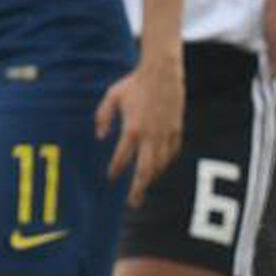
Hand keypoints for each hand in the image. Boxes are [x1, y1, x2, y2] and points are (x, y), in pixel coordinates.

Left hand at [95, 53, 184, 204]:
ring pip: (160, 165)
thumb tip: (100, 137)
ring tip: (144, 186)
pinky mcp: (176, 130)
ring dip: (151, 178)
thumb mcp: (112, 96)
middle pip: (145, 171)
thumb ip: (102, 117)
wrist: (162, 72)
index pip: (122, 159)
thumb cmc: (135, 83)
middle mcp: (150, 136)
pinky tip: (158, 167)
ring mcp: (165, 134)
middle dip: (138, 189)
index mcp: (132, 129)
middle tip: (133, 202)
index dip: (116, 170)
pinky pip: (172, 154)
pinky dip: (165, 164)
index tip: (111, 177)